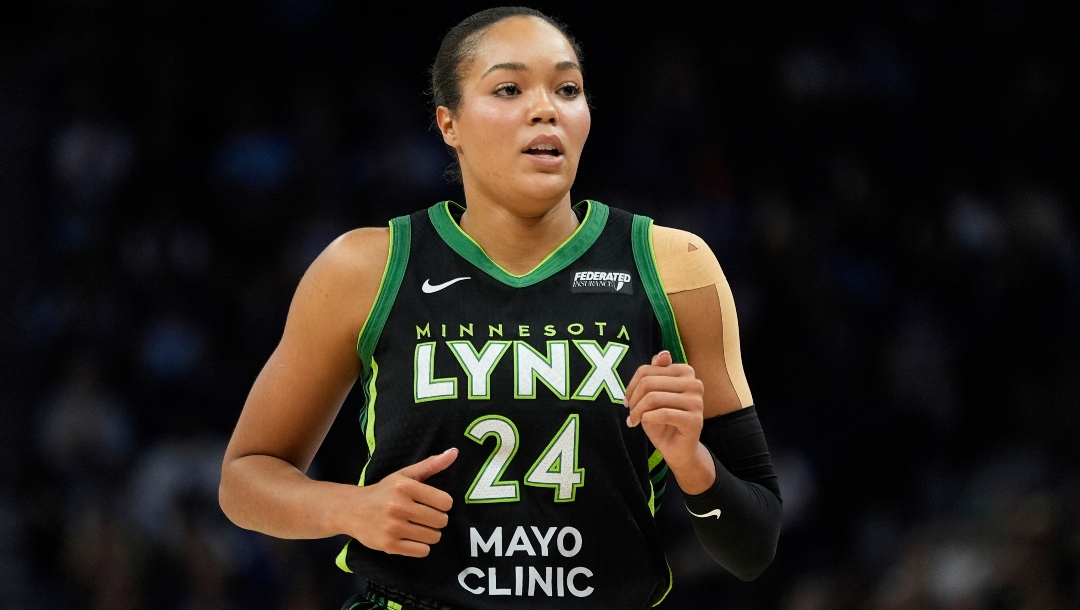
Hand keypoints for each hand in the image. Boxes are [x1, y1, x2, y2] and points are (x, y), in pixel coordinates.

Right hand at [339, 448, 457, 556]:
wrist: (351, 510)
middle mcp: (399, 506)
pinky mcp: (389, 545)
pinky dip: (421, 547)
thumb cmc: (384, 491)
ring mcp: (393, 527)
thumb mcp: (405, 474)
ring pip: (433, 537)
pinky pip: (421, 551)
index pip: (445, 502)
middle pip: (441, 521)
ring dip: (430, 534)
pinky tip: (412, 539)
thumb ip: (431, 464)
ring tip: (419, 528)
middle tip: (426, 517)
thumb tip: (454, 452)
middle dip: (438, 520)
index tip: (433, 504)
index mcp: (405, 487)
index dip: (443, 504)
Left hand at [624, 352, 714, 493]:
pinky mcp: (695, 420)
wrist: (677, 449)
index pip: (648, 370)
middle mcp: (694, 383)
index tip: (628, 400)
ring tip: (634, 420)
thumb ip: (655, 372)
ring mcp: (697, 402)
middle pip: (649, 382)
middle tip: (631, 413)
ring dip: (638, 411)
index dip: (632, 386)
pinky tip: (645, 423)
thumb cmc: (663, 420)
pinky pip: (663, 413)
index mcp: (685, 372)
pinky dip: (648, 418)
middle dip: (634, 400)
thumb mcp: (654, 394)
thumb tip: (663, 353)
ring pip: (654, 398)